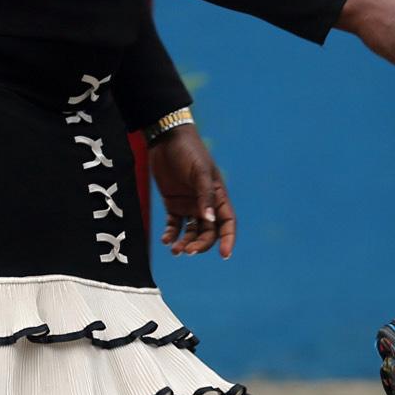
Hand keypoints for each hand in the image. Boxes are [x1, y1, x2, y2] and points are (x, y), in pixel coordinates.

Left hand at [147, 125, 234, 258]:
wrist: (167, 139)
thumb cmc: (189, 152)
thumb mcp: (199, 172)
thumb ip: (205, 196)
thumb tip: (209, 220)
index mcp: (218, 196)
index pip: (227, 223)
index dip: (228, 239)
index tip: (225, 255)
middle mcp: (206, 204)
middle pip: (208, 232)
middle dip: (200, 244)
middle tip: (188, 251)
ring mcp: (190, 205)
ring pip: (191, 232)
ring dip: (185, 243)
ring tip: (175, 250)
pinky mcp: (173, 204)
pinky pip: (174, 225)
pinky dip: (171, 234)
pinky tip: (166, 240)